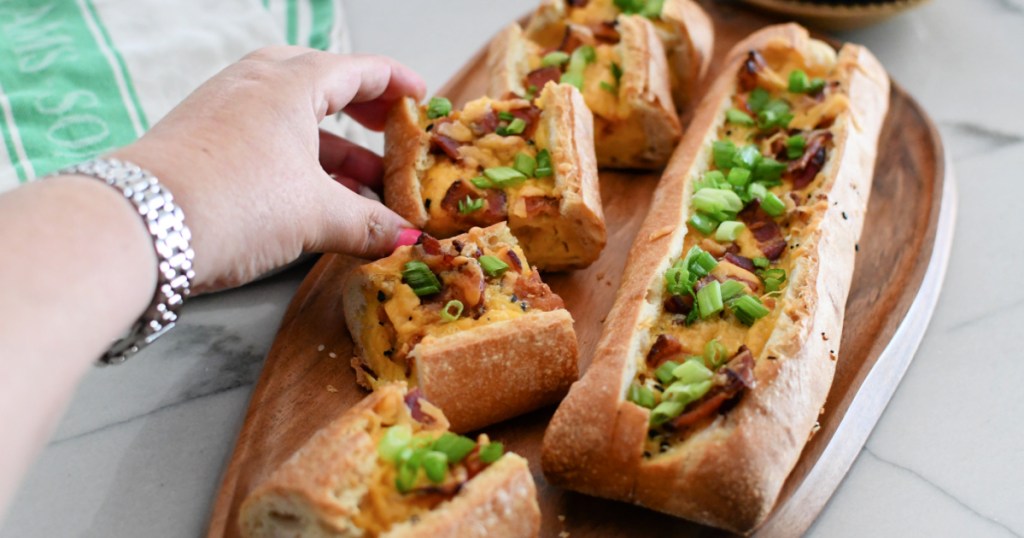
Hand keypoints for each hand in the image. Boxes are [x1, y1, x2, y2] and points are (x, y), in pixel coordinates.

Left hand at [112, 47, 426, 292]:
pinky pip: (261, 140)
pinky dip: (295, 162)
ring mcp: (221, 110)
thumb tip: (404, 240)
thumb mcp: (317, 217)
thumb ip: (369, 225)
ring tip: (360, 190)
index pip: (359, 70)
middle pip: (321, 84)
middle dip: (361, 114)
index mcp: (290, 83)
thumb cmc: (234, 202)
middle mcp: (254, 85)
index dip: (397, 85)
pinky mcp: (199, 141)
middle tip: (387, 135)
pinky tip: (310, 201)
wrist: (139, 228)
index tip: (420, 100)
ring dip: (330, 150)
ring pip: (290, 119)